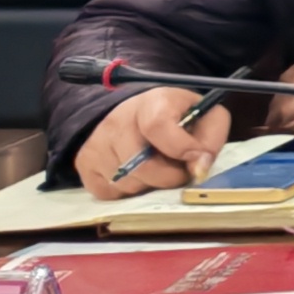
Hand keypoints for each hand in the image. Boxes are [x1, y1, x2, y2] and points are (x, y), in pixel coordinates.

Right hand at [77, 87, 231, 194]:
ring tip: (157, 167)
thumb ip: (210, 140)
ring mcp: (96, 142)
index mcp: (152, 102)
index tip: (195, 158)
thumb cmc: (177, 118)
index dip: (180, 148)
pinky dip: (127, 191)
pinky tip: (137, 174)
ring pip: (126, 183)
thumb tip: (198, 168)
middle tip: (178, 170)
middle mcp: (117, 120)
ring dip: (149, 184)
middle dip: (169, 176)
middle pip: (142, 165)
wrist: (137, 114)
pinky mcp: (84, 163)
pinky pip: (108, 192)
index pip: (157, 126)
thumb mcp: (205, 118)